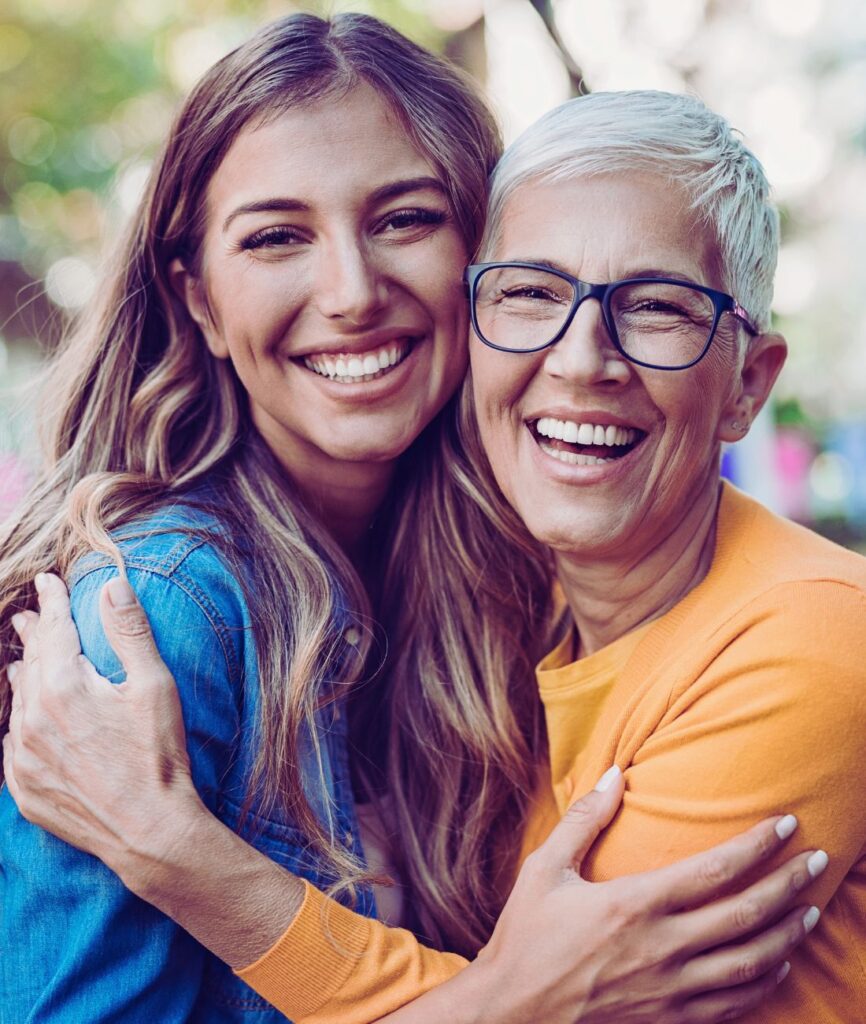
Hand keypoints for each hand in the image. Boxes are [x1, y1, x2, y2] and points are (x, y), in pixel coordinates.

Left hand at [4, 572, 202, 889]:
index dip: (52, 601)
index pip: (53, 629)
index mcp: (64, 687)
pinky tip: (27, 721)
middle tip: (29, 614)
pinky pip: (11, 743)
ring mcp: (22, 757)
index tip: (48, 581)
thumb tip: (113, 586)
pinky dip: (20, 722)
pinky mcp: (24, 788)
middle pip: (29, 662)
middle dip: (33, 634)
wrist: (148, 831)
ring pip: (16, 702)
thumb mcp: (155, 687)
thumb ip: (130, 632)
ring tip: (23, 662)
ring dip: (23, 676)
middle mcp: (32, 719)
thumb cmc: (158, 757)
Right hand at [462, 774, 822, 1023]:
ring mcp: (669, 989)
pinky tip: (780, 965)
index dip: (757, 845)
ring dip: (788, 934)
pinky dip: (765, 983)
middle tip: (819, 861)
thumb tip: (613, 774)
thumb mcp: (544, 867)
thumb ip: (584, 819)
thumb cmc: (526, 934)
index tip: (786, 824)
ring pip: (750, 963)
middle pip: (745, 915)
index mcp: (634, 903)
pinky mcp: (668, 1018)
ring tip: (811, 909)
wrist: (514, 1010)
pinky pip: (734, 1005)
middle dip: (789, 885)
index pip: (714, 870)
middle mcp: (662, 947)